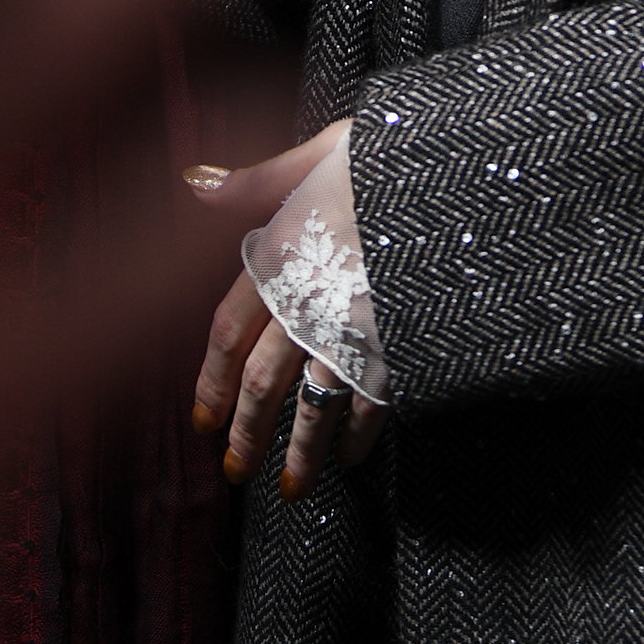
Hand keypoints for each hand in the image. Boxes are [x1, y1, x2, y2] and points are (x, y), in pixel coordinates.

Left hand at [187, 123, 388, 498]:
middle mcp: (305, 301)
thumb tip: (194, 182)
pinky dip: (358, 437)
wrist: (448, 177)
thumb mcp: (316, 154)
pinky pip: (369, 406)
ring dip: (298, 453)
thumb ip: (257, 182)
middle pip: (262, 383)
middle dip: (247, 433)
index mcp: (278, 255)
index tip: (202, 419)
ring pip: (312, 407)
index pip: (228, 331)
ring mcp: (350, 332)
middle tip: (235, 472)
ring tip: (290, 489)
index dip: (211, 379)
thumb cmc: (381, 158)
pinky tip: (351, 457)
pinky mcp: (395, 349)